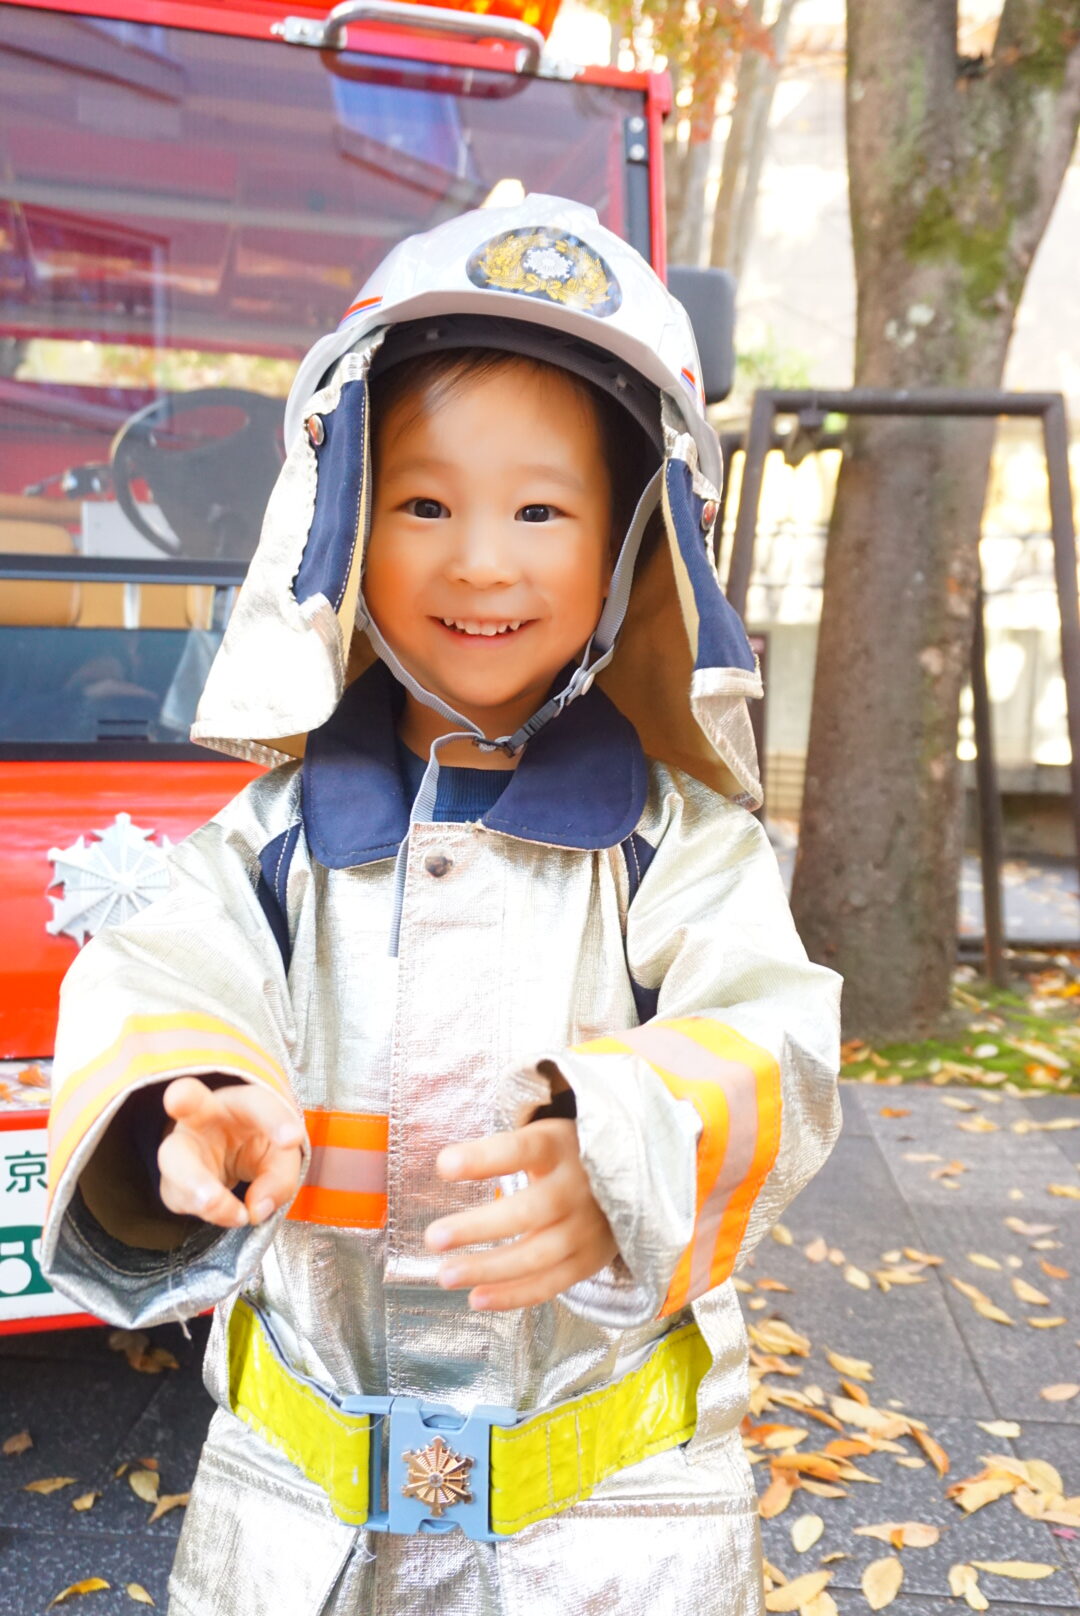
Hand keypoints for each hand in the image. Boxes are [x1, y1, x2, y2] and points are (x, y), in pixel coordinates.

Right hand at [158, 1076, 304, 1229]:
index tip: (292, 1139)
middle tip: (179, 1098)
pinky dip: (207, 1212)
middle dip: (182, 1097)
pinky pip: (180, 1197)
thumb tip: (257, 1209)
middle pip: (187, 1099)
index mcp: (238, 1104)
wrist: (228, 1156)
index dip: (275, 1119)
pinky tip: (229, 1216)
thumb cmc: (255, 1143)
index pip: (256, 1103)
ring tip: (226, 1207)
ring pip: (175, 1159)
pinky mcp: (172, 1183)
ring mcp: (181, 1149)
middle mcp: (201, 1118)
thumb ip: (280, 1178)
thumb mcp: (280, 1156)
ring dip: (198, 1184)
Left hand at [424, 1119, 616, 1310]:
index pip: (522, 1149)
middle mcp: (578, 1188)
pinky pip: (550, 1284)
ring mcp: (587, 1228)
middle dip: (479, 1227)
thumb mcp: (543, 1136)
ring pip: (537, 1255)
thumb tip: (443, 1165)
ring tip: (444, 1275)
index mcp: (560, 1147)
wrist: (628, 1179)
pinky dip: (513, 1295)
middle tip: (434, 1238)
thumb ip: (504, 1151)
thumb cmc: (563, 1156)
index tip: (443, 1166)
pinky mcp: (590, 1260)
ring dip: (489, 1269)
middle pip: (529, 1211)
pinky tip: (475, 1298)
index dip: (484, 1158)